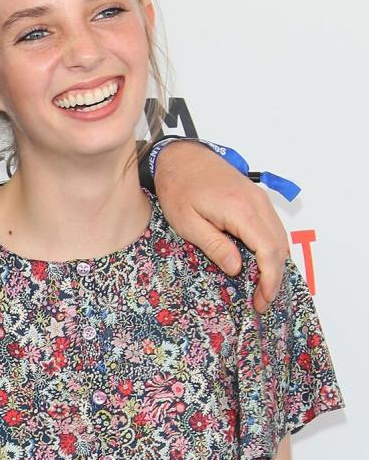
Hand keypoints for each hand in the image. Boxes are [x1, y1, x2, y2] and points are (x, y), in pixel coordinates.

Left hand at [153, 142, 288, 312]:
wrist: (180, 157)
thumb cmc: (179, 188)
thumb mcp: (188, 223)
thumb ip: (215, 246)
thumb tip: (238, 269)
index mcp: (242, 211)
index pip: (268, 251)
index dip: (269, 280)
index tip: (262, 301)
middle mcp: (258, 204)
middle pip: (280, 247)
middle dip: (275, 278)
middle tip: (261, 302)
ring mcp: (260, 199)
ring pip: (280, 237)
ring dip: (275, 265)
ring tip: (262, 289)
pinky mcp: (256, 199)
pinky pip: (272, 228)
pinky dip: (272, 249)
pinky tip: (261, 265)